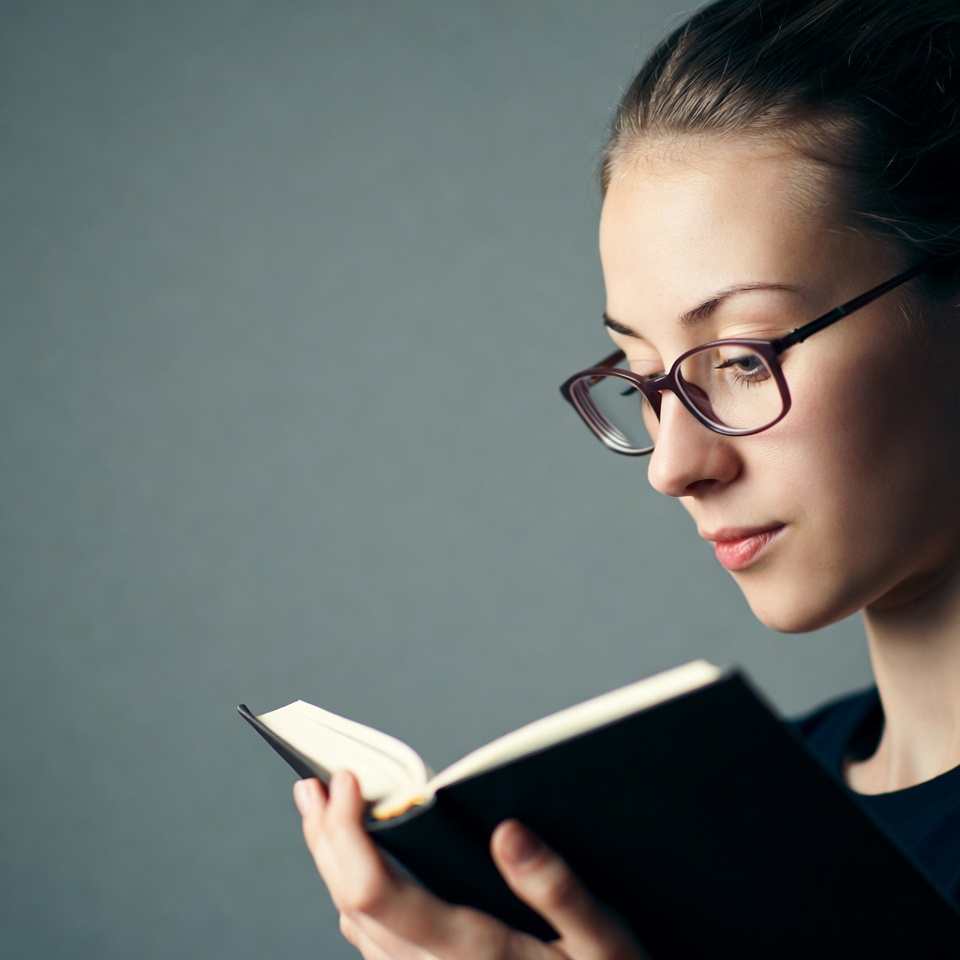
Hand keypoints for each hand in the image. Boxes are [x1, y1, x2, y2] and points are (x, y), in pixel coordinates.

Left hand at [294, 772, 649, 959]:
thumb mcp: (604, 944)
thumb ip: (557, 890)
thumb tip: (508, 832)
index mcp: (470, 952)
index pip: (376, 891)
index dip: (347, 833)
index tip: (350, 780)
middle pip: (350, 901)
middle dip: (324, 836)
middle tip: (310, 782)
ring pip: (353, 923)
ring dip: (331, 862)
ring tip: (321, 811)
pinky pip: (373, 942)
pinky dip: (353, 892)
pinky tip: (359, 867)